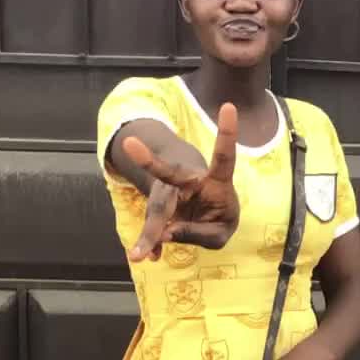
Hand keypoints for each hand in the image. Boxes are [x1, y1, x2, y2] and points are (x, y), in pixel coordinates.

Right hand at [122, 104, 238, 261]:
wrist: (201, 215)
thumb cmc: (216, 219)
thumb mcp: (218, 234)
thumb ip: (197, 234)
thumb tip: (165, 235)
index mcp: (217, 182)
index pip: (224, 157)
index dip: (228, 133)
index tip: (229, 105)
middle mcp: (191, 181)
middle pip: (170, 175)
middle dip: (151, 160)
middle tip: (130, 144)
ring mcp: (172, 192)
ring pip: (157, 208)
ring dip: (150, 232)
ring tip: (138, 254)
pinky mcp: (159, 206)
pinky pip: (153, 224)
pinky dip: (149, 242)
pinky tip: (146, 255)